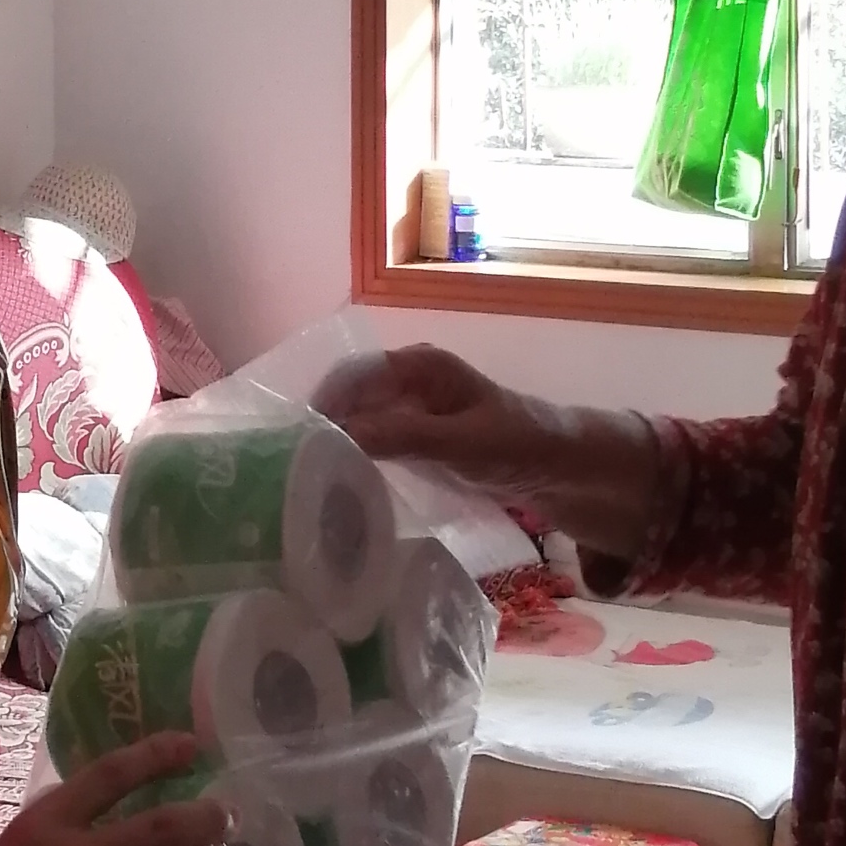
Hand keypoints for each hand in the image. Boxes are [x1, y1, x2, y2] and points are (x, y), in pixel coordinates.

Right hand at [316, 345, 552, 487]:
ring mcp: (407, 407)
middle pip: (348, 394)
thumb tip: (341, 435)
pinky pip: (371, 438)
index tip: (296, 438)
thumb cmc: (514, 445)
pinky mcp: (411, 434)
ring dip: (333, 440)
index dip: (323, 401)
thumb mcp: (460, 444)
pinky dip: (352, 454)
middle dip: (321, 423)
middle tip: (291, 463)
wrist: (554, 466)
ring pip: (356, 417)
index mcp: (419, 365)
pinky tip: (336, 480)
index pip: (354, 373)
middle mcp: (407, 379)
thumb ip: (404, 437)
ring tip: (304, 475)